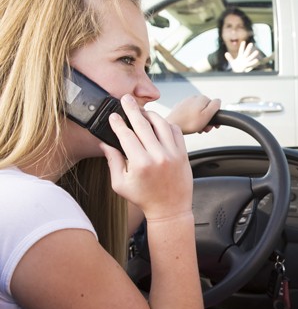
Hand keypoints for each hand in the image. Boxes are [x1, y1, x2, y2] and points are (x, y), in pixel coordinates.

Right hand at [101, 94, 192, 220]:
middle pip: (143, 124)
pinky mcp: (183, 154)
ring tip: (142, 111)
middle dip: (132, 109)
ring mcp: (173, 154)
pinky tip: (159, 123)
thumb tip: (104, 143)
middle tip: (125, 98)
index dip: (118, 123)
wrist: (170, 210)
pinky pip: (176, 131)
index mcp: (140, 164)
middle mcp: (158, 156)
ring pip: (161, 124)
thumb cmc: (144, 199)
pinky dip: (167, 124)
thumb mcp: (120, 184)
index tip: (112, 115)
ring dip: (150, 114)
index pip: (126, 135)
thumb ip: (112, 162)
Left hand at [167, 94, 220, 133]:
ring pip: (198, 112)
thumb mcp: (207, 115)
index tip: (212, 125)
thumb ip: (215, 106)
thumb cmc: (189, 123)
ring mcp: (186, 102)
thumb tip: (219, 100)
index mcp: (202, 98)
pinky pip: (190, 113)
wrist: (172, 125)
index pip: (214, 107)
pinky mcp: (180, 107)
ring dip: (200, 121)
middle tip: (204, 128)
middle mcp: (194, 98)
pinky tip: (190, 125)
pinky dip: (192, 119)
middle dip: (207, 120)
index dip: (214, 117)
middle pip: (206, 109)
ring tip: (197, 128)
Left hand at [225, 41, 259, 72]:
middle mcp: (244, 58)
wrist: (239, 73)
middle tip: (251, 43)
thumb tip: (226, 53)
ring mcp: (247, 62)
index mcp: (241, 56)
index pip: (241, 50)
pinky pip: (251, 64)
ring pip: (250, 58)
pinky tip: (257, 60)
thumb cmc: (236, 67)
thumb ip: (229, 58)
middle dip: (248, 48)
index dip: (242, 46)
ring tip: (257, 51)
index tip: (243, 42)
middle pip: (246, 52)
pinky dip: (254, 62)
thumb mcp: (232, 62)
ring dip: (253, 55)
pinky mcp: (248, 66)